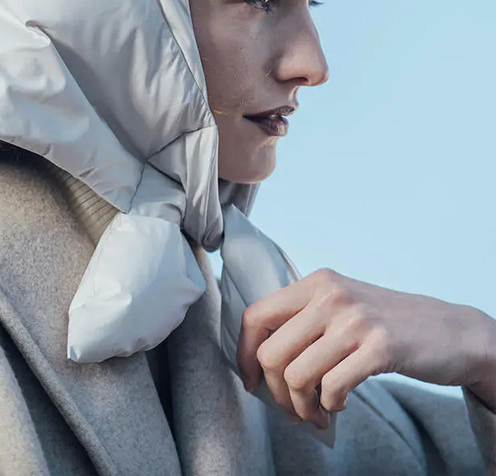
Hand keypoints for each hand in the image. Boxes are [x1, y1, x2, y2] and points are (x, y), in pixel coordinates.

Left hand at [237, 268, 495, 427]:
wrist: (450, 330)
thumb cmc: (385, 324)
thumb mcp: (339, 306)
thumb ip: (302, 320)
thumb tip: (257, 358)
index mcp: (315, 283)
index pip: (255, 316)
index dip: (244, 354)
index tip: (251, 381)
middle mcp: (330, 295)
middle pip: (271, 353)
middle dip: (275, 391)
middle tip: (293, 407)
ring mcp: (355, 320)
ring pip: (297, 376)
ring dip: (302, 407)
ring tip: (317, 412)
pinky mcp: (380, 347)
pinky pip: (332, 388)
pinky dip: (330, 407)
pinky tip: (340, 405)